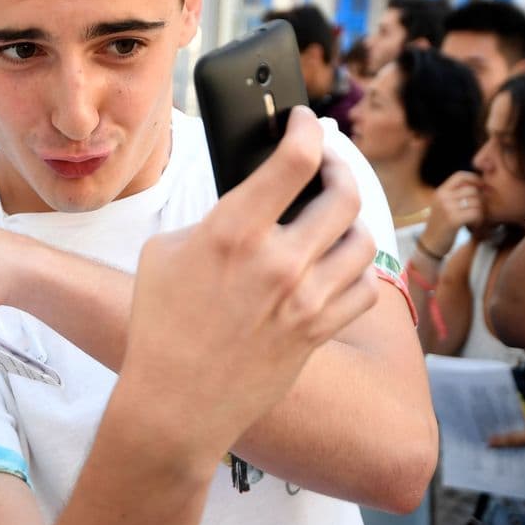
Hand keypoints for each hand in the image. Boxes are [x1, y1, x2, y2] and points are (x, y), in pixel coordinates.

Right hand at [124, 106, 378, 462]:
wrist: (175, 405)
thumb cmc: (160, 325)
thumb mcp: (166, 251)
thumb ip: (215, 217)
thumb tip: (254, 198)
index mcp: (233, 231)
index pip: (295, 158)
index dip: (306, 127)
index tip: (304, 119)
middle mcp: (278, 262)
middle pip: (343, 193)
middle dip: (340, 167)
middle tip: (328, 163)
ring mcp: (305, 300)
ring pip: (362, 241)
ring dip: (351, 221)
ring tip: (335, 217)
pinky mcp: (318, 332)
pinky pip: (364, 288)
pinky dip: (356, 270)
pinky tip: (339, 264)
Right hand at [423, 171, 484, 256]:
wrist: (430, 245)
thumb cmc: (441, 225)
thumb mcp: (443, 205)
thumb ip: (455, 195)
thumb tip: (478, 185)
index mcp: (440, 191)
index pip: (460, 176)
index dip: (474, 179)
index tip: (482, 187)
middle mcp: (442, 197)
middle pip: (472, 190)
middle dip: (481, 200)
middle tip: (481, 210)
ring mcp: (447, 208)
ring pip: (476, 202)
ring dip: (481, 212)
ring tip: (476, 219)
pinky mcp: (453, 220)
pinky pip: (476, 214)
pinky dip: (479, 220)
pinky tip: (475, 225)